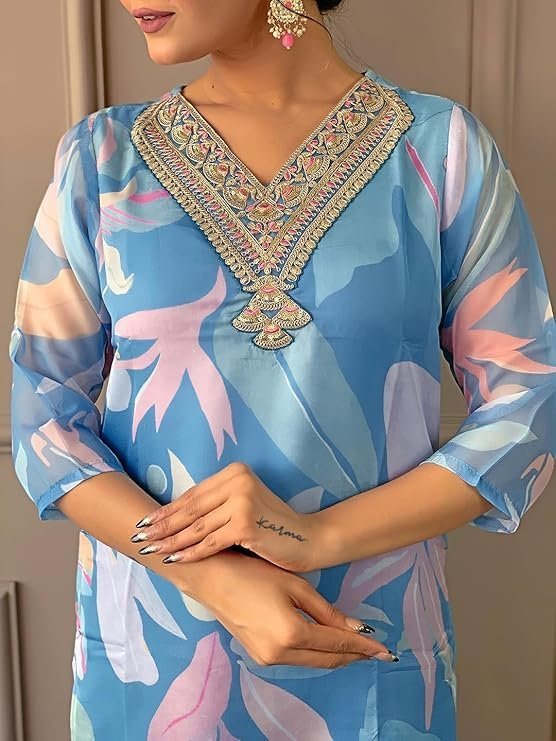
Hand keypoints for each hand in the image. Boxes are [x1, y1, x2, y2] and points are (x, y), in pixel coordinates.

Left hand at [131, 462, 320, 571]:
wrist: (309, 540)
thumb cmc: (274, 527)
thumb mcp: (244, 506)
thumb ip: (216, 507)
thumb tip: (175, 519)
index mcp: (235, 473)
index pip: (193, 495)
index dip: (167, 510)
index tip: (146, 522)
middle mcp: (237, 481)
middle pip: (191, 509)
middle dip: (162, 526)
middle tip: (140, 538)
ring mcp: (242, 501)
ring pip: (197, 527)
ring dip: (171, 542)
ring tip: (152, 551)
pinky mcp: (245, 524)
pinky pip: (210, 542)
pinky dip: (190, 553)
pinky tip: (175, 561)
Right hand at [177, 549, 398, 667]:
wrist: (209, 578)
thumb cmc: (251, 572)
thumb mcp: (294, 585)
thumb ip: (326, 611)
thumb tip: (356, 629)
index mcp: (292, 634)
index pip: (337, 644)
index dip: (363, 647)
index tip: (385, 650)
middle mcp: (281, 654)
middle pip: (327, 660)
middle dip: (354, 656)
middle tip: (378, 653)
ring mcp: (267, 658)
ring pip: (312, 662)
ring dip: (335, 655)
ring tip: (358, 647)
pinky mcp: (259, 655)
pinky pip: (297, 659)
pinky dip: (316, 653)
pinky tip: (326, 643)